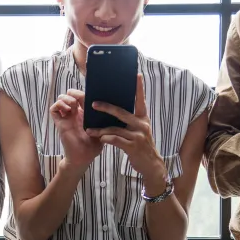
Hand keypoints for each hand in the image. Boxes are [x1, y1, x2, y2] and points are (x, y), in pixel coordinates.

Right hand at [49, 89, 102, 169]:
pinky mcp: (60, 122)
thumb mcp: (103, 129)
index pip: (81, 95)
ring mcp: (66, 117)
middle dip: (74, 92)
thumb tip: (109, 106)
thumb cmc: (93, 146)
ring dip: (66, 99)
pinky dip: (59, 105)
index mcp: (85, 112)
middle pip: (70, 94)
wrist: (83, 157)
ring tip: (73, 106)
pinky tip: (67, 111)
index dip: (82, 91)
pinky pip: (53, 109)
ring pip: (61, 98)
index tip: (89, 92)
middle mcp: (75, 113)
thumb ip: (104, 119)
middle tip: (78, 100)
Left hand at [88, 75, 167, 192]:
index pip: (141, 100)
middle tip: (93, 103)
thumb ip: (130, 121)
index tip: (137, 75)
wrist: (150, 165)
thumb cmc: (141, 146)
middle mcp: (142, 124)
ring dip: (100, 130)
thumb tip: (114, 110)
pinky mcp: (133, 146)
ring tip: (89, 130)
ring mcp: (138, 135)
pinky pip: (115, 140)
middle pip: (121, 112)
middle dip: (106, 107)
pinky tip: (100, 139)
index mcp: (143, 118)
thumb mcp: (140, 130)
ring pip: (114, 129)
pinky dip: (106, 139)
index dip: (139, 88)